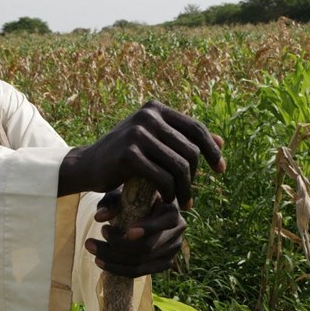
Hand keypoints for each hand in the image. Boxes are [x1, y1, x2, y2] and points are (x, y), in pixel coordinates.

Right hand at [58, 101, 224, 208]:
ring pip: (179, 166)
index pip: (196, 128)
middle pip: (190, 150)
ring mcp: (137, 134)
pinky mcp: (129, 154)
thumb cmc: (125, 156)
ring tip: (182, 201)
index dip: (213, 150)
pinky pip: (163, 177)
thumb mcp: (154, 141)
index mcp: (155, 109)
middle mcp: (147, 116)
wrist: (88, 165)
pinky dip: (169, 192)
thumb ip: (182, 139)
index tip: (221, 170)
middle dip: (194, 176)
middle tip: (189, 194)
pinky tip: (166, 199)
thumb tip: (221, 141)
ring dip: (184, 189)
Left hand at [84, 188, 185, 277]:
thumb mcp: (121, 195)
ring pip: (140, 263)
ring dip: (112, 259)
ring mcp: (172, 250)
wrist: (141, 210)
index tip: (128, 231)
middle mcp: (178, 231)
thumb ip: (110, 202)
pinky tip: (99, 261)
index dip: (149, 228)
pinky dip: (117, 269)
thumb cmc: (131, 198)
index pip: (166, 222)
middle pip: (148, 247)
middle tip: (94, 236)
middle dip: (118, 245)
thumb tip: (100, 217)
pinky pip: (139, 272)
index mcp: (172, 209)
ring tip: (90, 247)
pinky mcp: (162, 264)